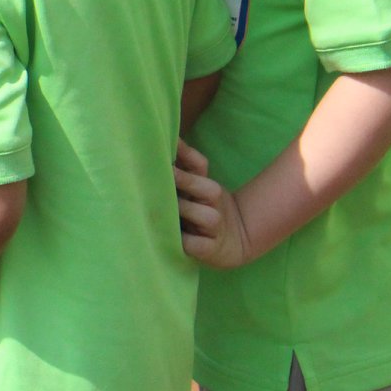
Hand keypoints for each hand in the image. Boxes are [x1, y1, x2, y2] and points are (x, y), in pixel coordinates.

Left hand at [175, 139, 252, 268]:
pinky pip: (199, 245)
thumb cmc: (201, 210)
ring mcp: (216, 228)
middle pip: (207, 188)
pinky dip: (186, 243)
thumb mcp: (194, 187)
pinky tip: (170, 239)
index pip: (200, 165)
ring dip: (186, 212)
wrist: (233, 242)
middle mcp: (214, 204)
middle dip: (184, 180)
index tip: (165, 150)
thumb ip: (182, 165)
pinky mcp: (211, 250)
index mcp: (207, 186)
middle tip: (157, 177)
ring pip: (208, 217)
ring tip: (162, 210)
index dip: (185, 156)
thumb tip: (167, 140)